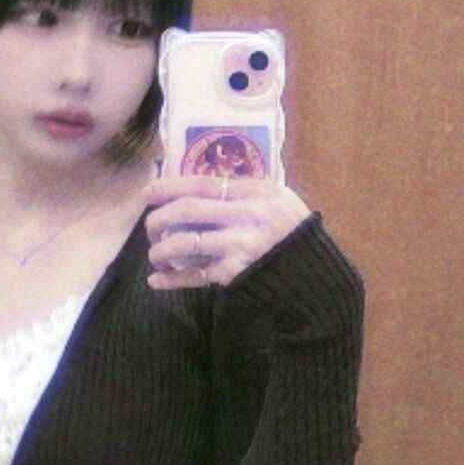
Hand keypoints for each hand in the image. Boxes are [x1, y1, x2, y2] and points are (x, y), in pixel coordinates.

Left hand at [144, 175, 309, 288]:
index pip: (202, 184)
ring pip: (185, 243)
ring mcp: (241, 245)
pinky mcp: (237, 273)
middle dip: (159, 219)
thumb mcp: (279, 202)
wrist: (315, 278)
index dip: (169, 186)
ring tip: (156, 255)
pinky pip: (196, 274)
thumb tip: (197, 189)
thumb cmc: (294, 236)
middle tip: (150, 228)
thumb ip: (245, 193)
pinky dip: (173, 279)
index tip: (147, 193)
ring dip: (161, 250)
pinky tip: (157, 281)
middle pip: (188, 210)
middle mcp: (248, 216)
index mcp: (258, 192)